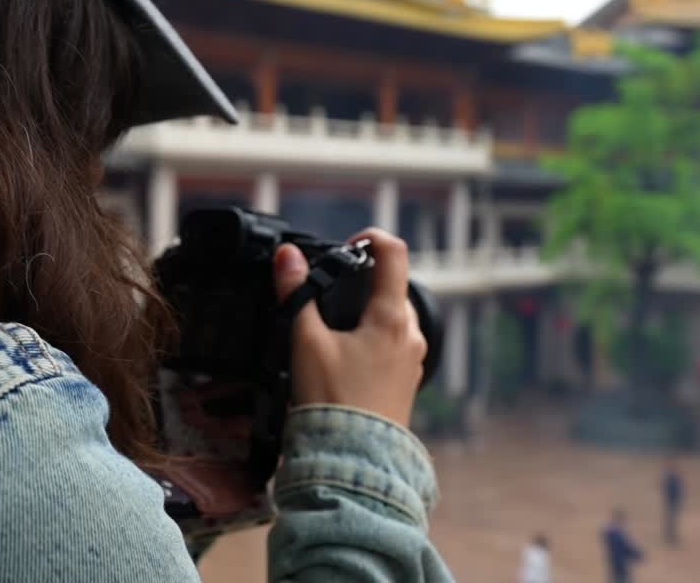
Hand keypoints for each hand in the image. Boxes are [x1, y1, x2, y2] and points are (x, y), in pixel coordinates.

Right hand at [273, 229, 426, 426]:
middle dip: (362, 282)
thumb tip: (287, 256)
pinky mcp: (406, 383)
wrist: (352, 462)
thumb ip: (296, 294)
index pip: (394, 253)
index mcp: (393, 318)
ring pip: (392, 318)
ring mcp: (412, 361)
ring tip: (331, 329)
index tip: (346, 247)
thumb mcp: (305, 342)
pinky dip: (371, 338)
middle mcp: (412, 336)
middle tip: (329, 291)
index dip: (370, 237)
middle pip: (392, 287)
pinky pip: (392, 345)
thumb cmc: (332, 401)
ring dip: (366, 312)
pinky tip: (343, 358)